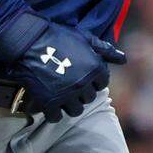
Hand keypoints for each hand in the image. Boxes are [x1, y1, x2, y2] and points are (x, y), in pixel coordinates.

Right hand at [0, 11, 124, 120]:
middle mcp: (84, 86)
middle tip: (68, 82)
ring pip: (75, 110)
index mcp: (95, 70)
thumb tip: (123, 60)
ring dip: (68, 103)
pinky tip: (48, 102)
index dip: (92, 78)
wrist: (29, 39)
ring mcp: (67, 96)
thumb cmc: (58, 35)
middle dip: (80, 91)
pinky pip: (56, 117)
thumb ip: (105, 50)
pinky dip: (53, 112)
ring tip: (59, 93)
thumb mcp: (84, 37)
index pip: (102, 83)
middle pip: (89, 98)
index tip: (80, 73)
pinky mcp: (49, 102)